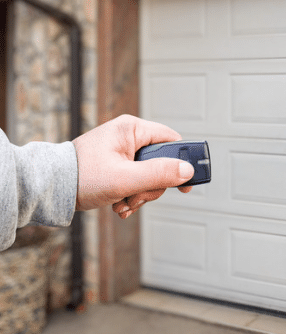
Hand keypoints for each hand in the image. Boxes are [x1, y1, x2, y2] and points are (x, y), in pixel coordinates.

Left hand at [72, 115, 193, 218]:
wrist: (50, 189)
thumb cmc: (81, 177)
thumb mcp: (125, 178)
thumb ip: (159, 174)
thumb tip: (187, 171)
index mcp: (132, 129)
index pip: (172, 140)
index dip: (182, 162)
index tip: (186, 182)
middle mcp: (129, 137)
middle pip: (162, 163)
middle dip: (152, 186)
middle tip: (137, 196)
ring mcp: (123, 151)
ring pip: (150, 176)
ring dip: (141, 194)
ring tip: (124, 202)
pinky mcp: (118, 165)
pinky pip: (137, 181)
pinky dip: (132, 195)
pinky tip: (120, 203)